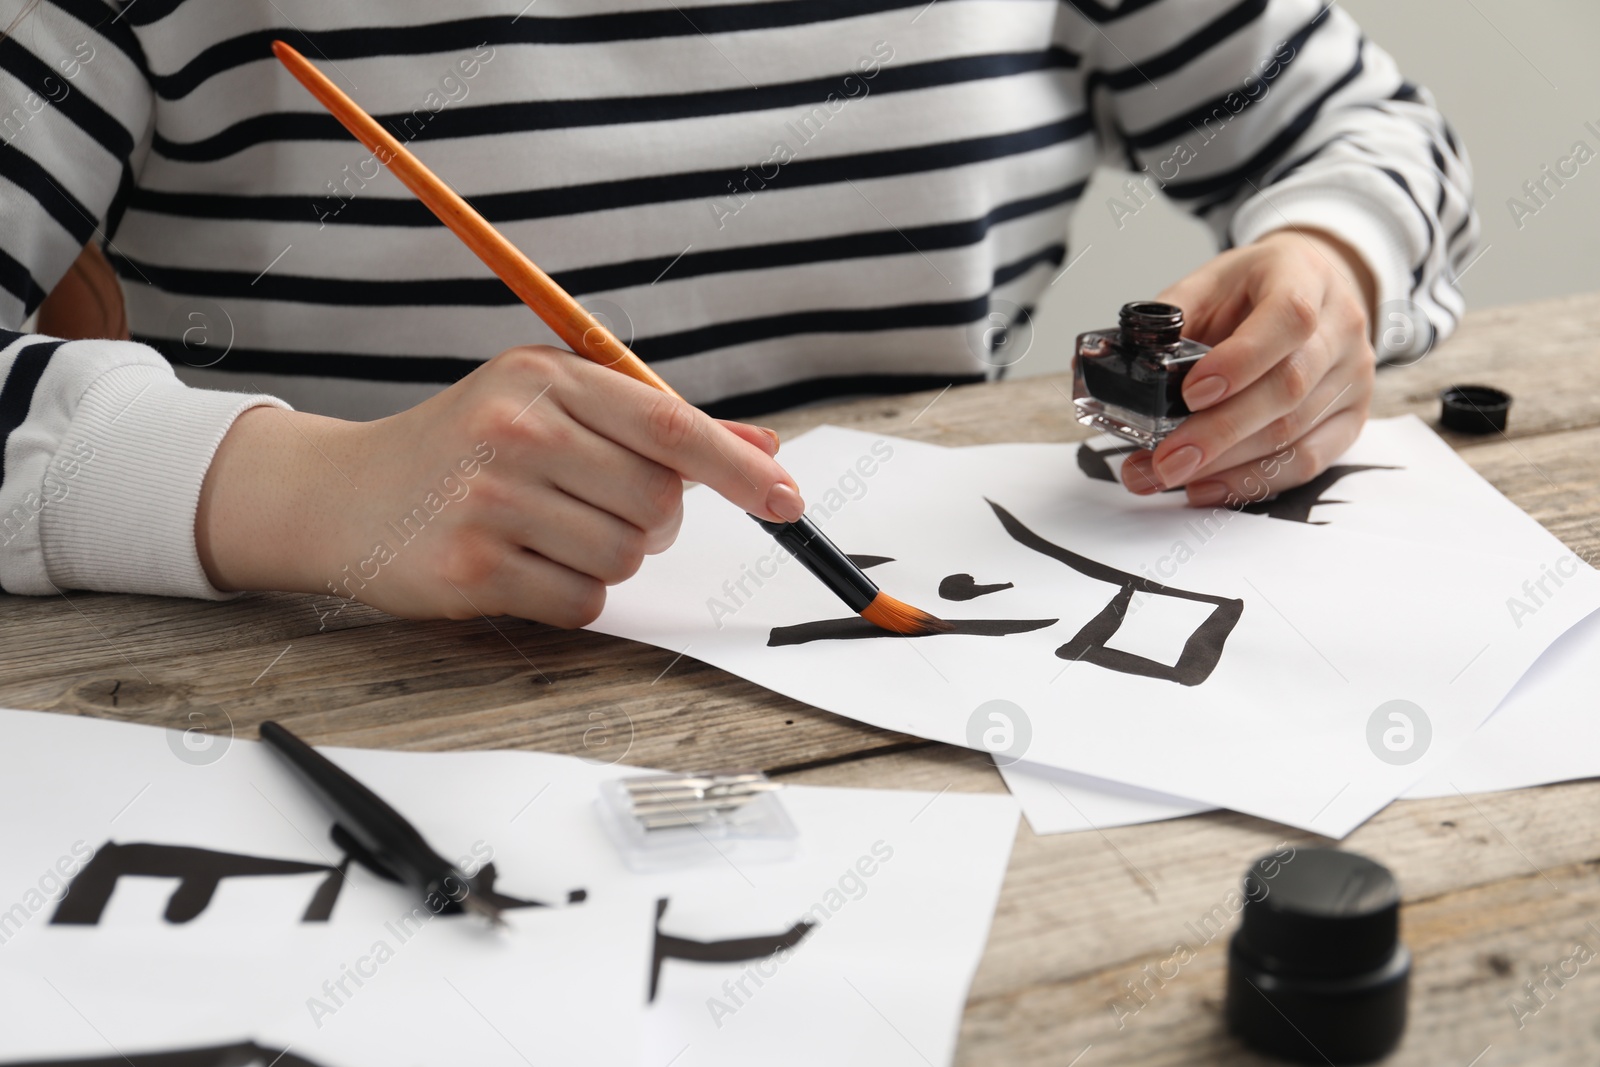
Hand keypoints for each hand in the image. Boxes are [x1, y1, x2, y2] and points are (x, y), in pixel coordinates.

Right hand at [195, 345, 801, 626]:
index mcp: (544, 377)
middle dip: (651, 519)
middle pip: (657, 501)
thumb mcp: (549, 404)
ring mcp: (490, 501)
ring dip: (608, 558)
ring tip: (550, 531)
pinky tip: (525, 565)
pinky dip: (572, 595)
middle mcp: (517, 430)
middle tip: (597, 505)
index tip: (787, 500)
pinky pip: (581, 602)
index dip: (738, 467)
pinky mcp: (472, 569)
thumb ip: (654, 424)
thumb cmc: (462, 446)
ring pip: (625, 557)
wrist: (341, 494)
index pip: (669, 423)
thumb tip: (762, 449)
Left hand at [1120, 228, 1378, 506]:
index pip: (1288, 319)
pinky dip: (1252, 481)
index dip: (1241, 360)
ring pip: (1293, 433)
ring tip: (1164, 475)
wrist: (1312, 289)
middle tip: (1164, 459)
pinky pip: (1306, 462)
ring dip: (1223, 464)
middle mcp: (1340, 327)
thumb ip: (1171, 315)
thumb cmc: (1254, 288)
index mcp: (1303, 277)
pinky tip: (1206, 487)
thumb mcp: (1210, 281)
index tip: (1191, 392)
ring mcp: (1352, 376)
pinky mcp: (1350, 418)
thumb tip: (1120, 360)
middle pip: (1288, 388)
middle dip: (1218, 431)